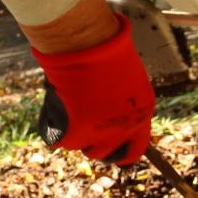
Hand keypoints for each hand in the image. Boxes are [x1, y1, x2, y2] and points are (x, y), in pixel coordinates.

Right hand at [31, 22, 154, 164]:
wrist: (87, 44)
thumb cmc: (104, 50)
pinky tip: (57, 104)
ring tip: (71, 105)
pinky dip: (55, 126)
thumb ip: (121, 103)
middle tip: (83, 125)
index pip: (135, 150)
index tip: (113, 150)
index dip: (122, 151)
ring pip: (81, 146)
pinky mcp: (76, 133)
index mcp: (142, 115)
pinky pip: (60, 140)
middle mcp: (124, 129)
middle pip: (105, 154)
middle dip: (94, 143)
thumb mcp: (125, 78)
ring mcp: (100, 134)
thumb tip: (108, 116)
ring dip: (75, 132)